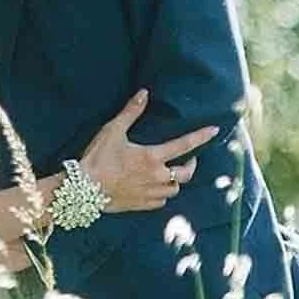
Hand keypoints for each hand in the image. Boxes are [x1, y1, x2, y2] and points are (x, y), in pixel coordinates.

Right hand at [76, 90, 217, 212]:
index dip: (201, 137)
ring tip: (170, 174)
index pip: (184, 145)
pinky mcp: (142, 205)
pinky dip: (161, 194)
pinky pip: (161, 202)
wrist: (84, 189)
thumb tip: (144, 93)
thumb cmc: (98, 158)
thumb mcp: (112, 131)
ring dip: (175, 181)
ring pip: (175, 189)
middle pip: (186, 173)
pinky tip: (154, 189)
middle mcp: (157, 177)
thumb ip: (130, 112)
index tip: (214, 130)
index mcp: (152, 157)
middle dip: (191, 165)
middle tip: (189, 159)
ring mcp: (151, 193)